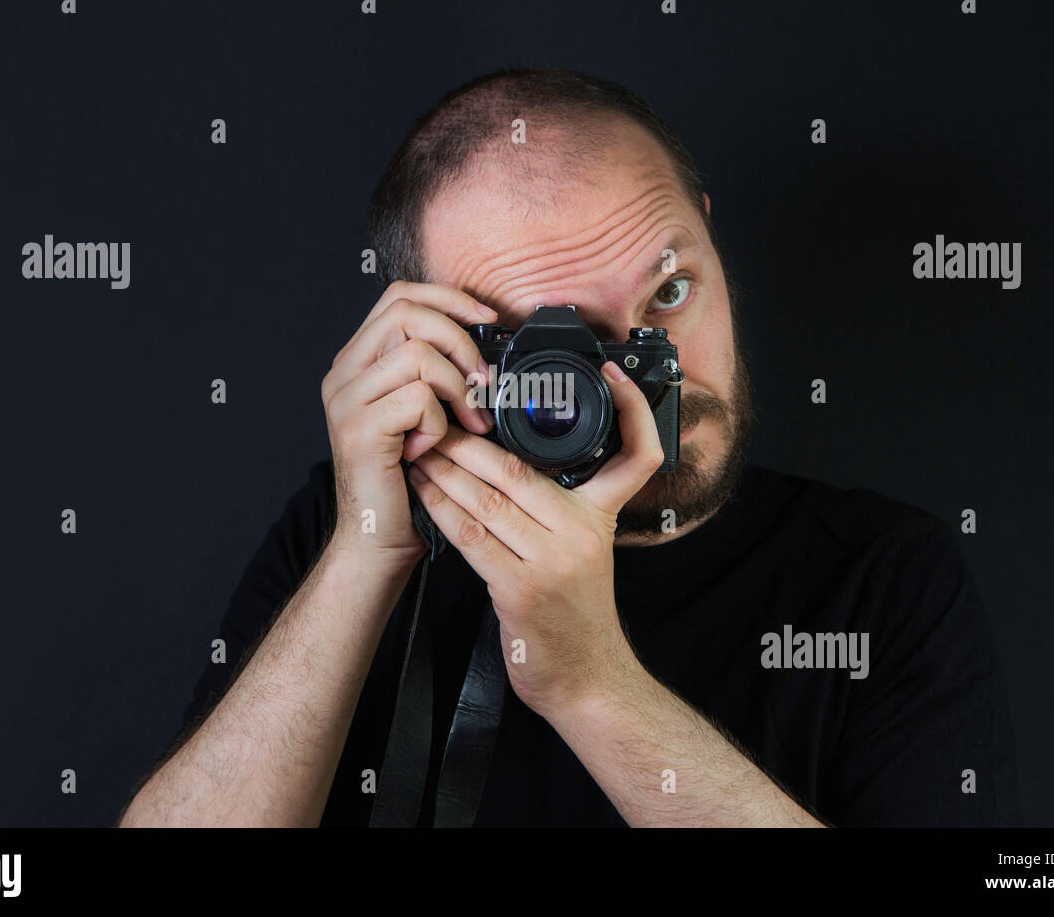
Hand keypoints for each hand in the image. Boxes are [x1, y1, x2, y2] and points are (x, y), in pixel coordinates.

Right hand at [320, 281, 496, 572]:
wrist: (377, 537)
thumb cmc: (406, 480)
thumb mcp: (421, 412)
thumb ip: (434, 372)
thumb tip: (484, 340)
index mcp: (357, 363)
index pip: (399, 296)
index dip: (449, 298)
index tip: (487, 318)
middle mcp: (344, 375)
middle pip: (407, 312)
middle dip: (459, 340)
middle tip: (481, 381)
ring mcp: (347, 401)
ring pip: (418, 354)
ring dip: (457, 388)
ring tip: (465, 423)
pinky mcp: (360, 429)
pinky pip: (418, 399)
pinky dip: (440, 423)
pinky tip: (432, 448)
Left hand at [406, 361, 662, 719]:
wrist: (587, 682)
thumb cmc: (577, 615)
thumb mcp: (587, 553)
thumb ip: (561, 510)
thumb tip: (510, 464)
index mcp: (602, 518)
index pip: (636, 454)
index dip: (631, 409)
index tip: (610, 373)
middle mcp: (582, 534)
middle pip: (521, 470)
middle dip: (470, 440)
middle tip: (438, 415)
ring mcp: (553, 562)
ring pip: (489, 499)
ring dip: (445, 471)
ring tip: (418, 449)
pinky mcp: (521, 590)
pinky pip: (472, 537)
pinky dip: (442, 509)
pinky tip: (423, 492)